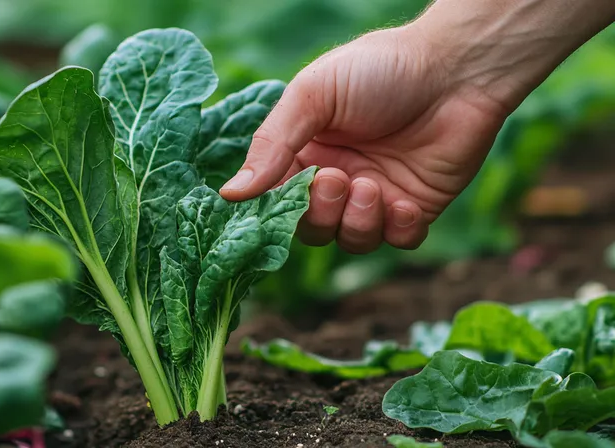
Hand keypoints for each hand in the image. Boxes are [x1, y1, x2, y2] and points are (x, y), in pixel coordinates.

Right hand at [220, 26, 507, 252]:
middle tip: (338, 179)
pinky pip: (398, 242)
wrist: (456, 68)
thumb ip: (271, 145)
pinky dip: (397, 230)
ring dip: (359, 221)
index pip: (276, 198)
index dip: (277, 207)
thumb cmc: (379, 69)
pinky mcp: (415, 207)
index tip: (284, 197)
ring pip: (351, 240)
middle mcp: (337, 177)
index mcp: (305, 151)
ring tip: (373, 186)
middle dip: (321, 213)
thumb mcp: (313, 96)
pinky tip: (405, 202)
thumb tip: (230, 194)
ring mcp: (376, 195)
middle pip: (311, 227)